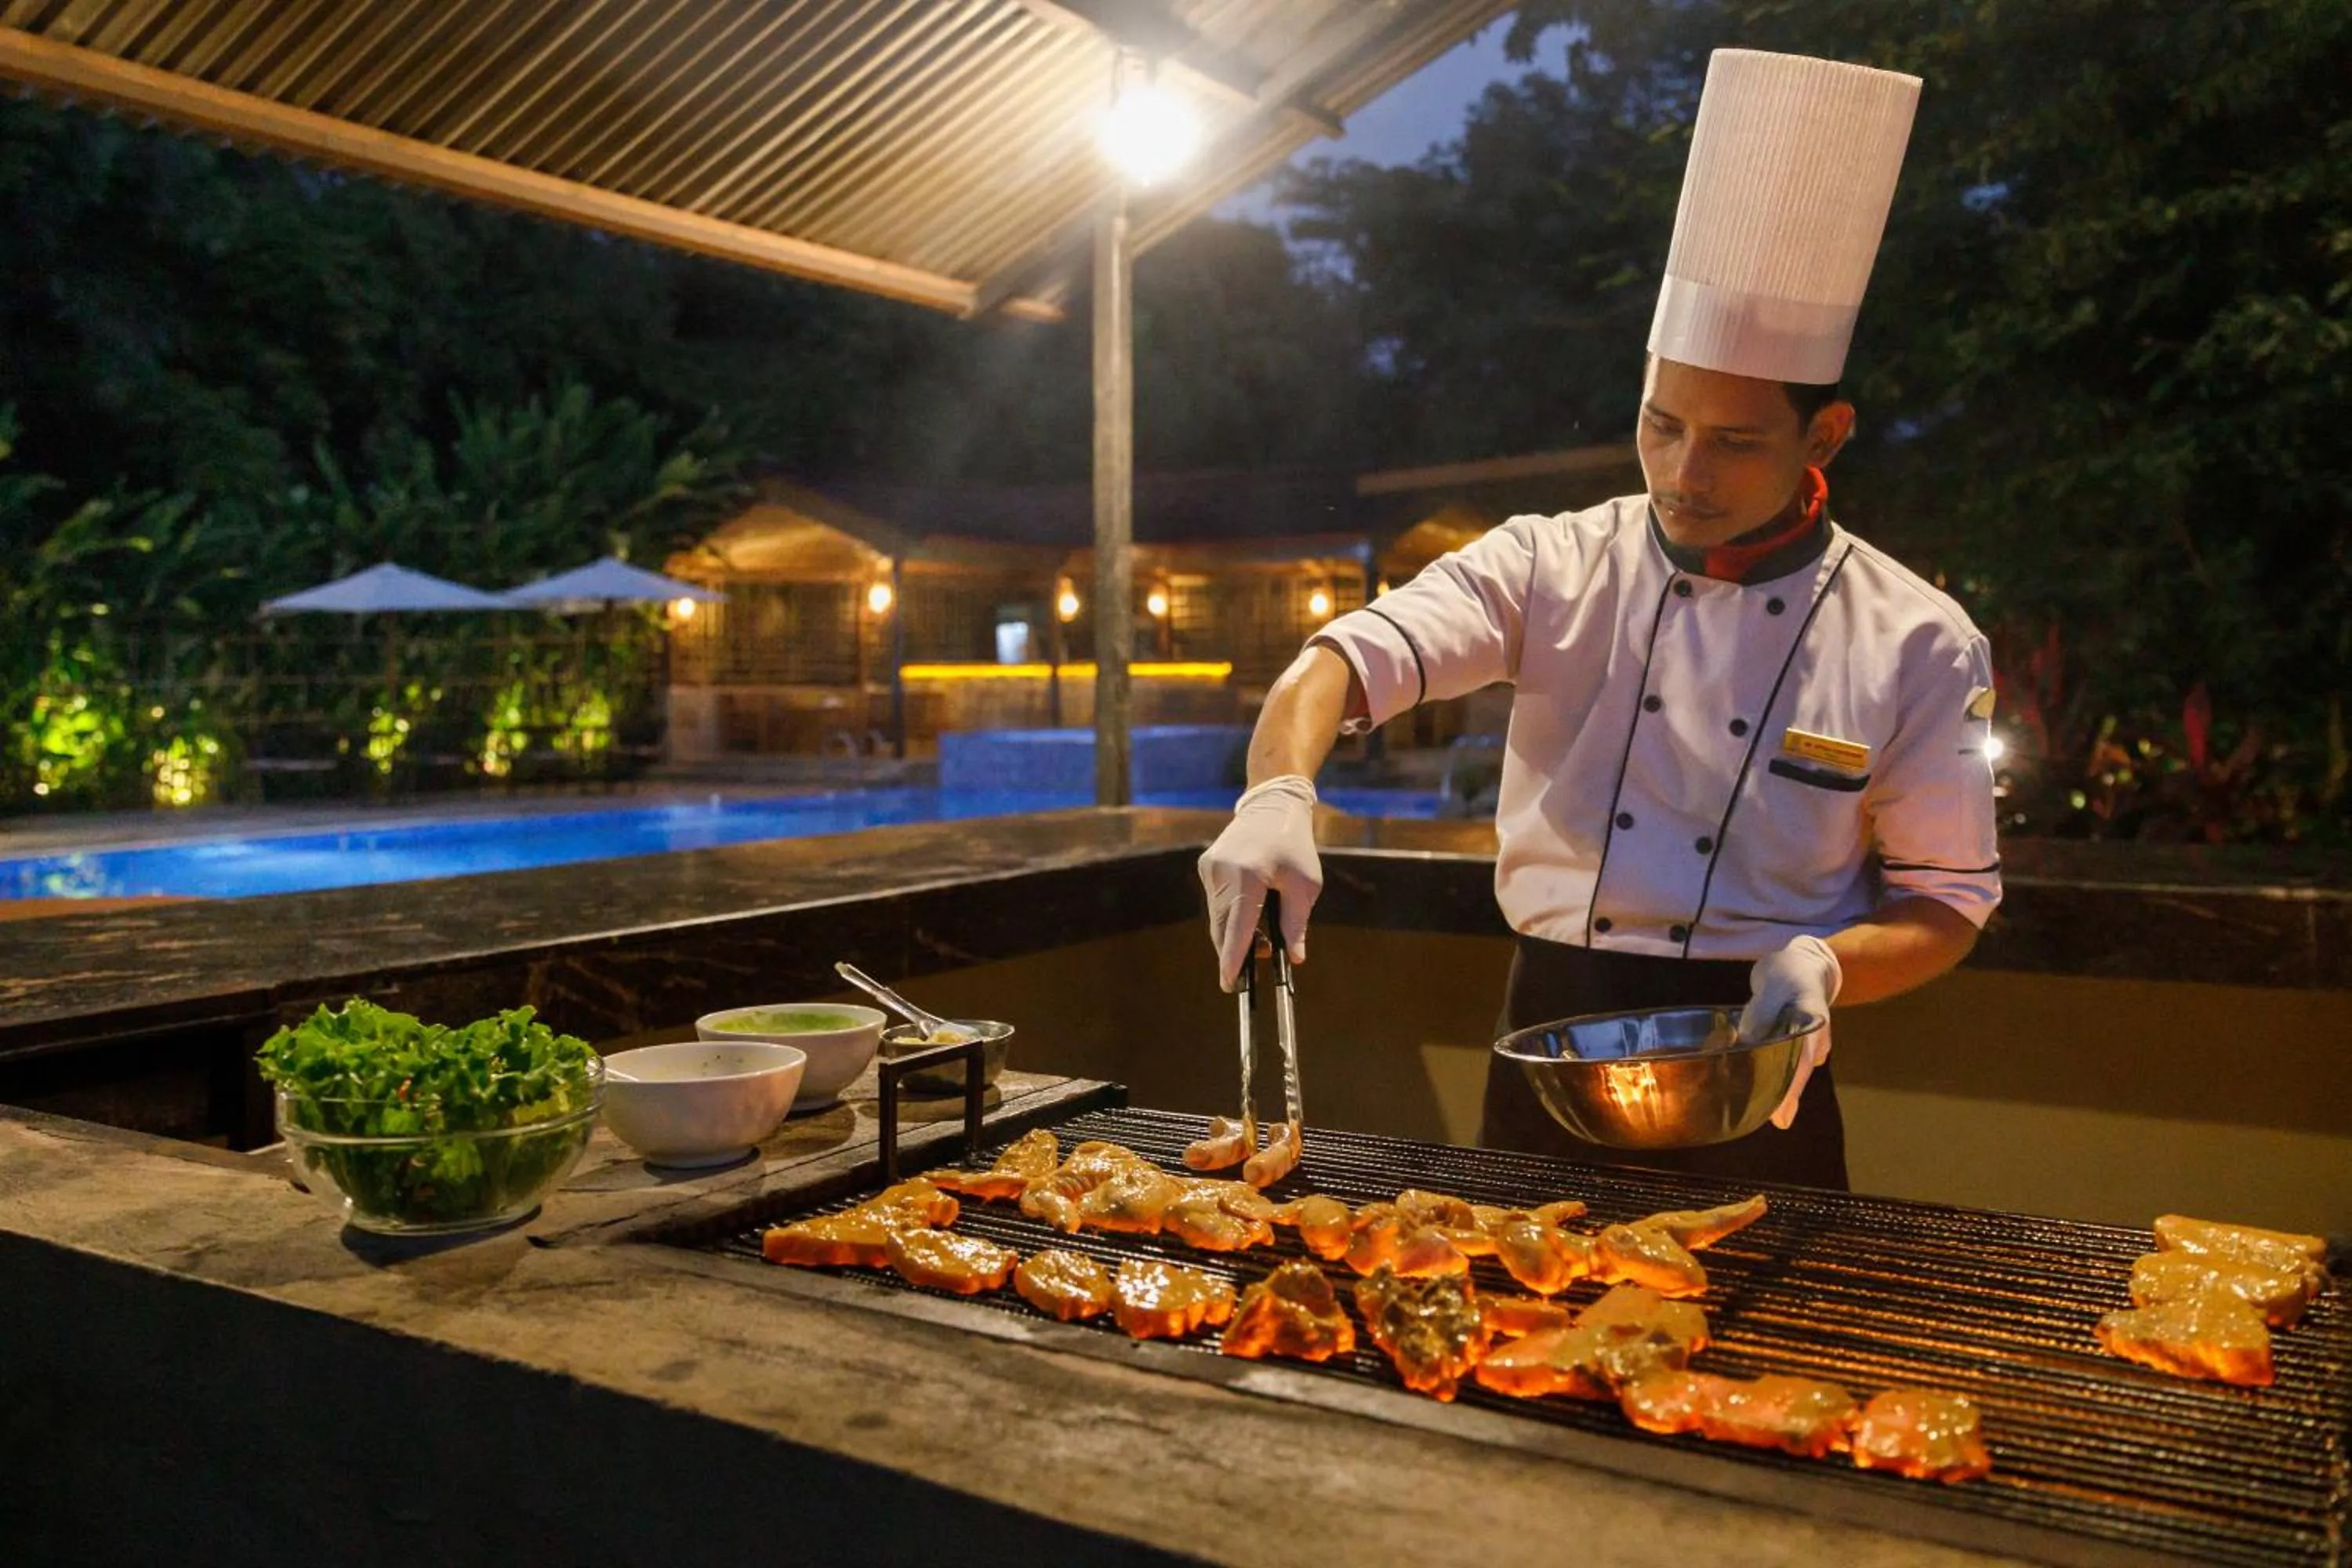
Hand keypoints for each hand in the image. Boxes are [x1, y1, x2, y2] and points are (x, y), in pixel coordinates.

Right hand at [1197, 775, 1319, 990]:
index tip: (1229, 983)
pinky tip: (1250, 916)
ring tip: (1261, 944)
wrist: (1272, 804)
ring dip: (1234, 934)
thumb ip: (1297, 923)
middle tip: (1251, 972)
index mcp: (1248, 876)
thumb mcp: (1305, 885)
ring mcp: (1209, 869)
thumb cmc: (1295, 845)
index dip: (1233, 958)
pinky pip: (1216, 902)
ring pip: (1218, 917)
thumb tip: (1295, 959)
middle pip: (1222, 927)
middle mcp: (1222, 872)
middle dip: (1235, 952)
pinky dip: (1230, 916)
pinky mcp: (1206, 866)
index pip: (1238, 927)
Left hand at [1738, 935, 1841, 1129]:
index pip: (1802, 1060)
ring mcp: (1808, 1043)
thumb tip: (1748, 1040)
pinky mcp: (1796, 1044)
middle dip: (1787, 1096)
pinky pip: (1785, 1062)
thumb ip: (1761, 1010)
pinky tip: (1758, 1087)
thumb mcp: (1773, 985)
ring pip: (1793, 1070)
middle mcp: (1813, 1038)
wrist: (1805, 964)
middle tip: (1778, 1122)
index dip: (1792, 1088)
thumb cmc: (1789, 972)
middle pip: (1800, 1071)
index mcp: (1812, 1024)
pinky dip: (1773, 1073)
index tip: (1784, 1115)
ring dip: (1780, 1088)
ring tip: (1768, 1114)